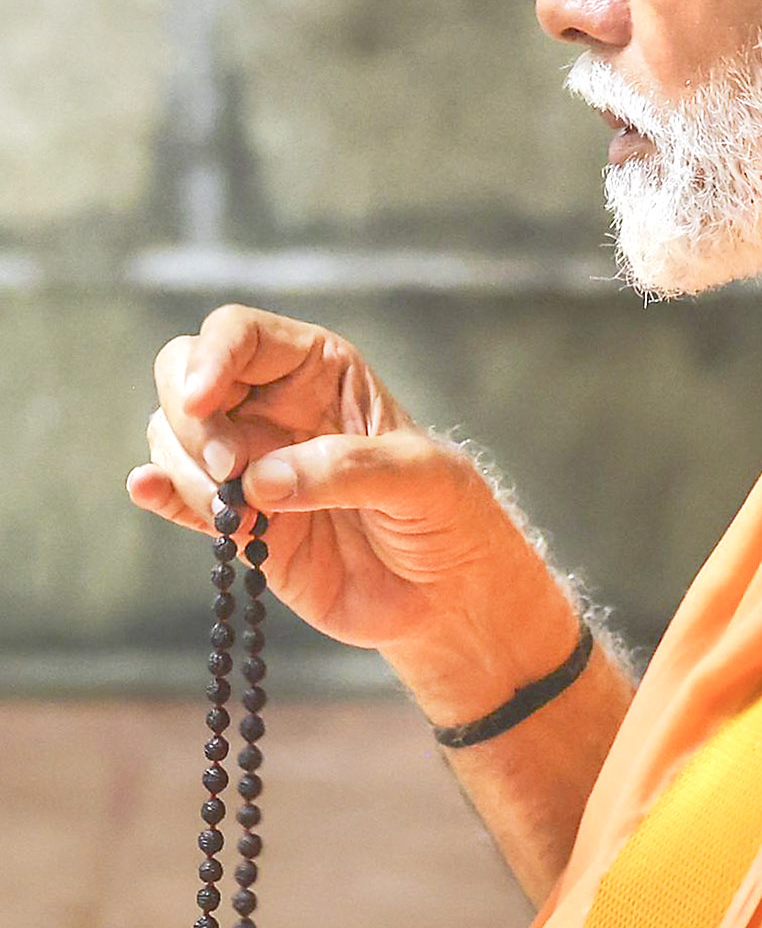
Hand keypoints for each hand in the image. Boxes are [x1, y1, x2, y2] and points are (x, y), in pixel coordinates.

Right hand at [127, 303, 523, 651]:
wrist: (446, 592)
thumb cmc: (447, 513)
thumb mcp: (421, 478)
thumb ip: (346, 470)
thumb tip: (260, 480)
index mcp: (320, 370)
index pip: (241, 335)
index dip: (211, 356)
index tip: (201, 400)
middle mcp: (274, 406)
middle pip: (186, 374)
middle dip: (190, 417)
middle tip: (227, 468)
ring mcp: (250, 462)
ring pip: (174, 437)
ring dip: (187, 469)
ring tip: (238, 515)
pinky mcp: (238, 520)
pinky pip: (180, 496)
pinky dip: (158, 492)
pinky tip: (148, 490)